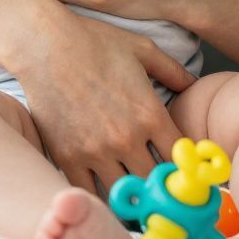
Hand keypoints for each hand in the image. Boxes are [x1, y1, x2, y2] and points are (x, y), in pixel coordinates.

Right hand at [14, 9, 191, 194]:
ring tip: (130, 188)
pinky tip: (102, 187)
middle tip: (157, 186)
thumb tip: (193, 84)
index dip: (183, 166)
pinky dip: (98, 195)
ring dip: (130, 194)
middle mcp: (126, 138)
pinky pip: (89, 192)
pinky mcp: (67, 157)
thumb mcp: (142, 48)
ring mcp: (95, 151)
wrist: (44, 44)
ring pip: (123, 194)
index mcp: (150, 114)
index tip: (179, 168)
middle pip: (155, 183)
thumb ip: (173, 70)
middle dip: (159, 186)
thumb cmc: (94, 42)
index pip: (180, 158)